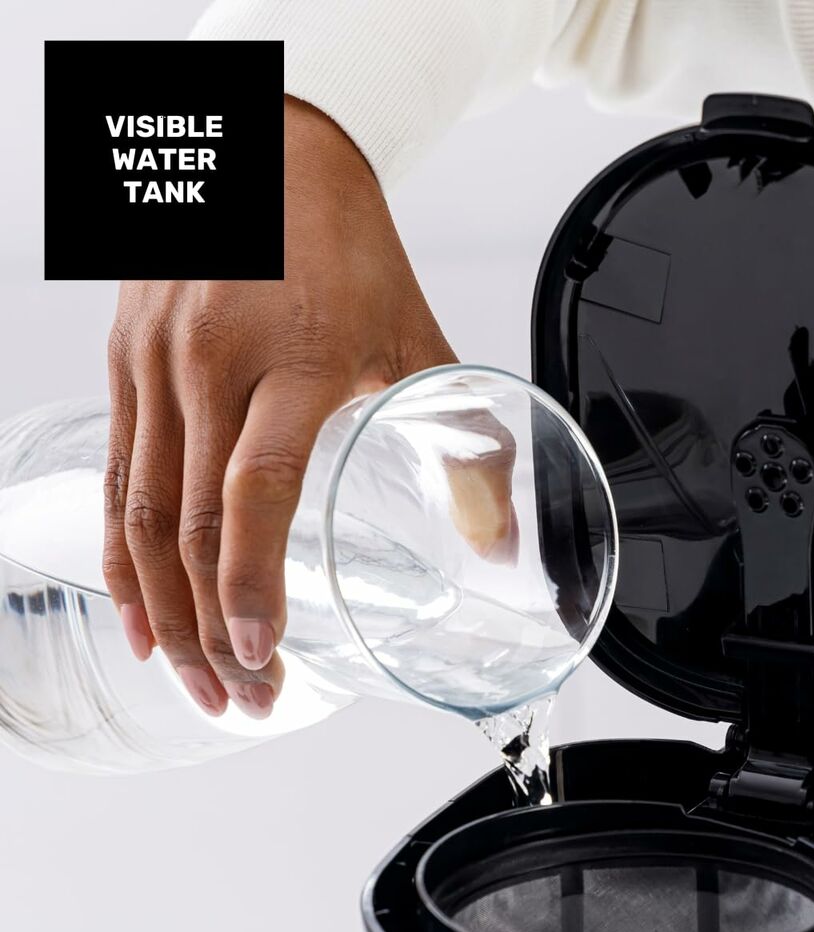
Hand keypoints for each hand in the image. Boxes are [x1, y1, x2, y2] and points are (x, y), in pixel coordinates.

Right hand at [105, 97, 454, 718]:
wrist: (271, 154)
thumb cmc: (354, 255)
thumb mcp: (423, 346)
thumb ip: (468, 447)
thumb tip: (500, 547)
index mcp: (296, 361)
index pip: (256, 491)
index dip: (250, 582)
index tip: (259, 653)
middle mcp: (212, 365)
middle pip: (188, 526)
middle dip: (210, 630)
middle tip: (240, 698)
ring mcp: (156, 362)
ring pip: (138, 513)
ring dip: (161, 611)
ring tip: (193, 679)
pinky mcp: (126, 362)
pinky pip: (115, 477)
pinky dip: (122, 555)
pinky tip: (141, 610)